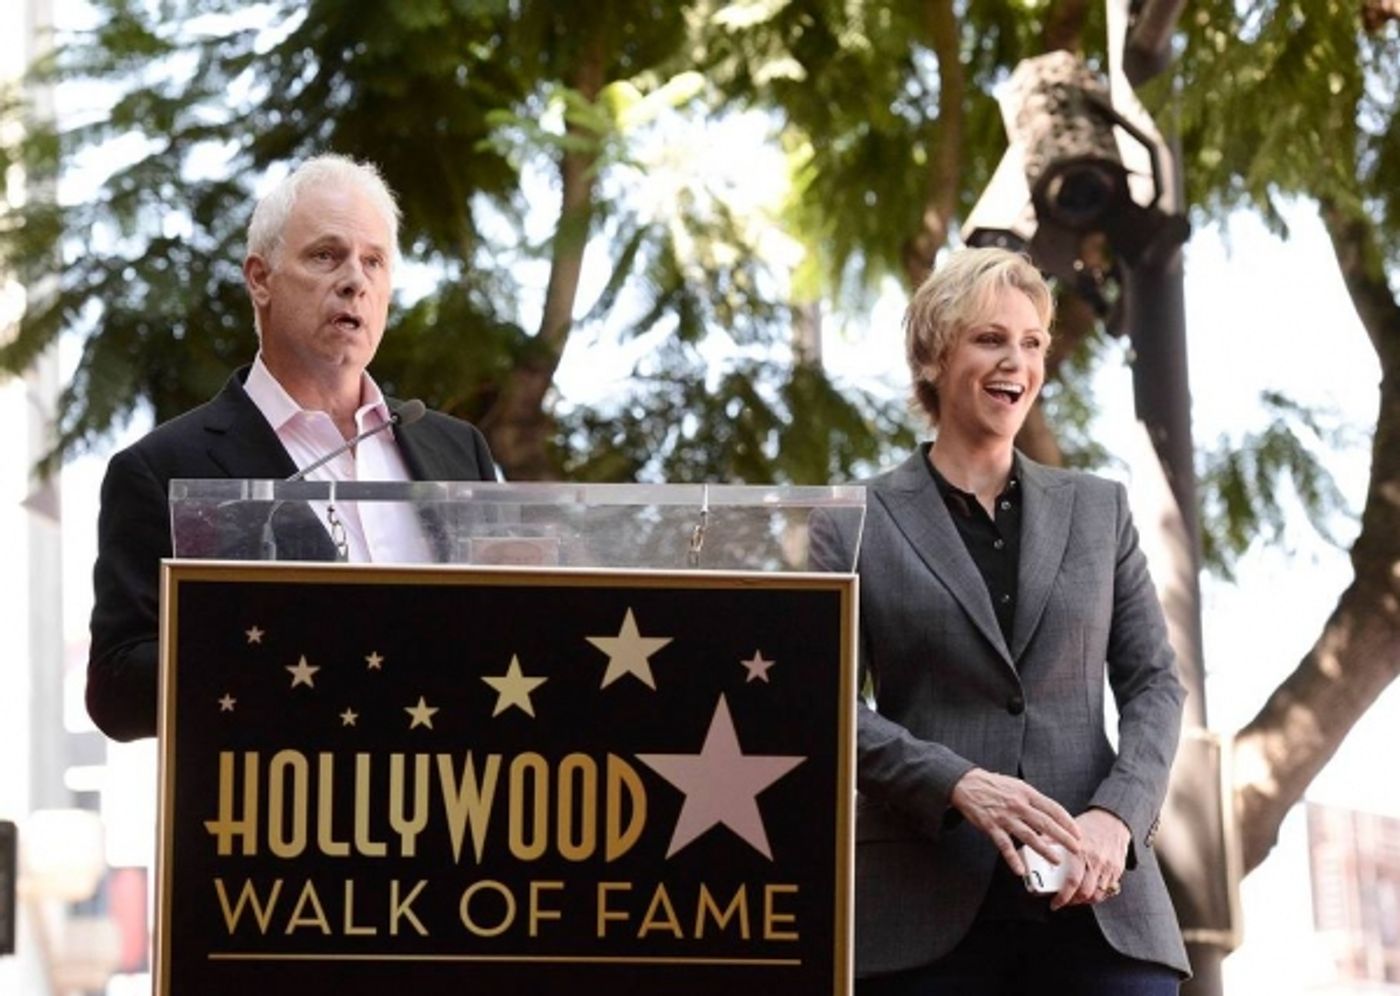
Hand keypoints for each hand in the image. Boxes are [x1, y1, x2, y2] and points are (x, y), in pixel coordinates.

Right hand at [949, 768, 1082, 876]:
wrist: (967, 784)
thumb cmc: (994, 786)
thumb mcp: (1017, 786)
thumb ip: (1033, 800)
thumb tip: (1051, 814)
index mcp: (1026, 793)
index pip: (1053, 808)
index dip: (1067, 822)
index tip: (1078, 833)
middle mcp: (1018, 805)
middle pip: (1045, 823)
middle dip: (1063, 837)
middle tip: (1076, 849)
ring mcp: (1004, 816)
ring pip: (1028, 835)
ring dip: (1044, 850)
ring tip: (1056, 860)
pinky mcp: (991, 826)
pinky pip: (1004, 845)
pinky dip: (1012, 858)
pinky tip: (1020, 870)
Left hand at [1052, 808, 1130, 909]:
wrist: (1113, 820)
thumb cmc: (1088, 825)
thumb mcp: (1067, 829)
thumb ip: (1050, 838)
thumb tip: (1032, 845)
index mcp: (1081, 852)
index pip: (1072, 882)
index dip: (1063, 897)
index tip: (1054, 903)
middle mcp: (1096, 862)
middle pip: (1086, 892)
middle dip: (1073, 902)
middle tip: (1063, 902)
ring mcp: (1109, 867)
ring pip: (1098, 894)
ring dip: (1085, 900)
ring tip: (1075, 898)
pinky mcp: (1118, 870)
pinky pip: (1109, 889)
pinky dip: (1098, 894)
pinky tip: (1089, 892)